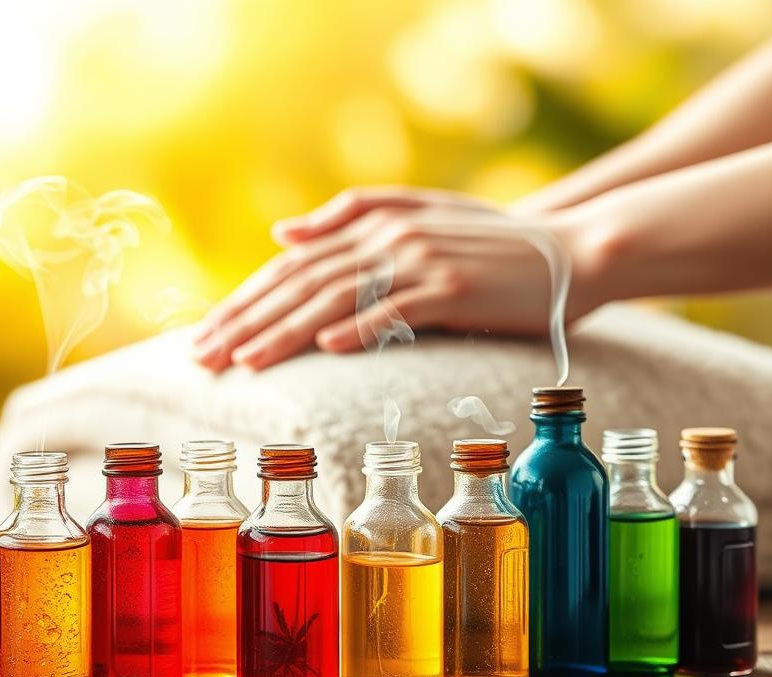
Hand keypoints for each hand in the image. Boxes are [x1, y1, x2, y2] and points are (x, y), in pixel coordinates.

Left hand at [192, 186, 595, 371]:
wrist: (568, 249)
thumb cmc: (484, 246)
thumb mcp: (416, 220)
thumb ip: (349, 219)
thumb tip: (283, 234)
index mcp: (371, 227)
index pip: (290, 267)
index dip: (242, 300)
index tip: (203, 336)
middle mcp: (387, 240)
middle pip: (301, 282)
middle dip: (246, 321)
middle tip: (203, 358)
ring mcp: (421, 262)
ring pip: (338, 297)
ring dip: (288, 331)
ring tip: (247, 362)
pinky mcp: (456, 288)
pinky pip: (402, 310)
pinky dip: (365, 327)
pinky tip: (329, 347)